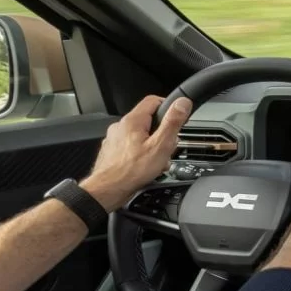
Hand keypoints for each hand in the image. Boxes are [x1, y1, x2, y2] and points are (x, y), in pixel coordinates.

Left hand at [82, 95, 190, 210]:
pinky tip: (144, 166)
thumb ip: (172, 123)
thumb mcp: (160, 146)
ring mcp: (114, 139)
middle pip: (147, 121)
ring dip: (151, 145)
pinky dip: (140, 154)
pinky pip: (130, 146)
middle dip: (161, 133)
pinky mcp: (112, 151)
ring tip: (156, 161)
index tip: (176, 116)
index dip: (167, 106)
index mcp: (133, 121)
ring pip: (139, 135)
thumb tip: (182, 103)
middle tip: (167, 147)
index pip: (153, 101)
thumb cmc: (132, 171)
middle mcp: (120, 127)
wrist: (108, 190)